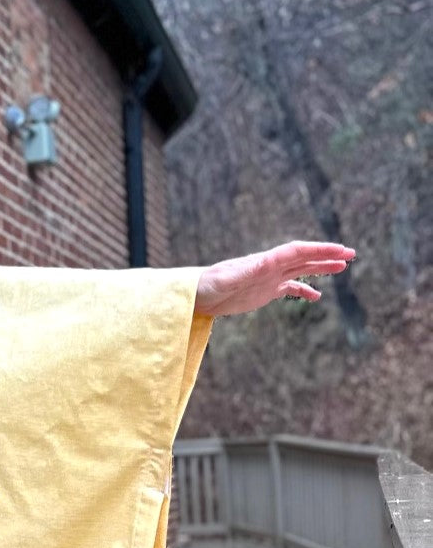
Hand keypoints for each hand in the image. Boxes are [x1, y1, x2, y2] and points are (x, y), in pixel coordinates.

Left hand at [194, 241, 355, 317]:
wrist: (197, 294)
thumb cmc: (209, 284)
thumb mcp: (230, 278)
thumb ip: (249, 270)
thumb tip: (268, 262)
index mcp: (265, 261)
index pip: (298, 251)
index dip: (319, 250)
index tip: (339, 251)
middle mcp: (270, 266)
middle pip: (304, 257)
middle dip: (327, 255)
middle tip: (350, 255)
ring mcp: (269, 278)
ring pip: (301, 270)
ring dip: (321, 268)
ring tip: (342, 267)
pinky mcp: (264, 291)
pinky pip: (289, 288)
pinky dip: (304, 291)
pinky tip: (317, 297)